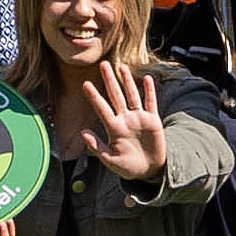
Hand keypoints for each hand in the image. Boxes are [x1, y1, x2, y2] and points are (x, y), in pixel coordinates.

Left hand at [72, 53, 171, 183]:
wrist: (149, 171)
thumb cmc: (128, 167)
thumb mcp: (111, 160)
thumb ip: (97, 147)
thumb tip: (82, 134)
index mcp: (114, 128)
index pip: (102, 109)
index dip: (94, 97)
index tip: (85, 84)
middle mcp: (125, 120)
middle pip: (116, 96)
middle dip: (109, 80)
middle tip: (103, 64)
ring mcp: (139, 119)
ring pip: (132, 95)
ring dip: (128, 81)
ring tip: (122, 67)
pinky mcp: (153, 121)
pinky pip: (150, 103)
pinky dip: (149, 91)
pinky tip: (147, 79)